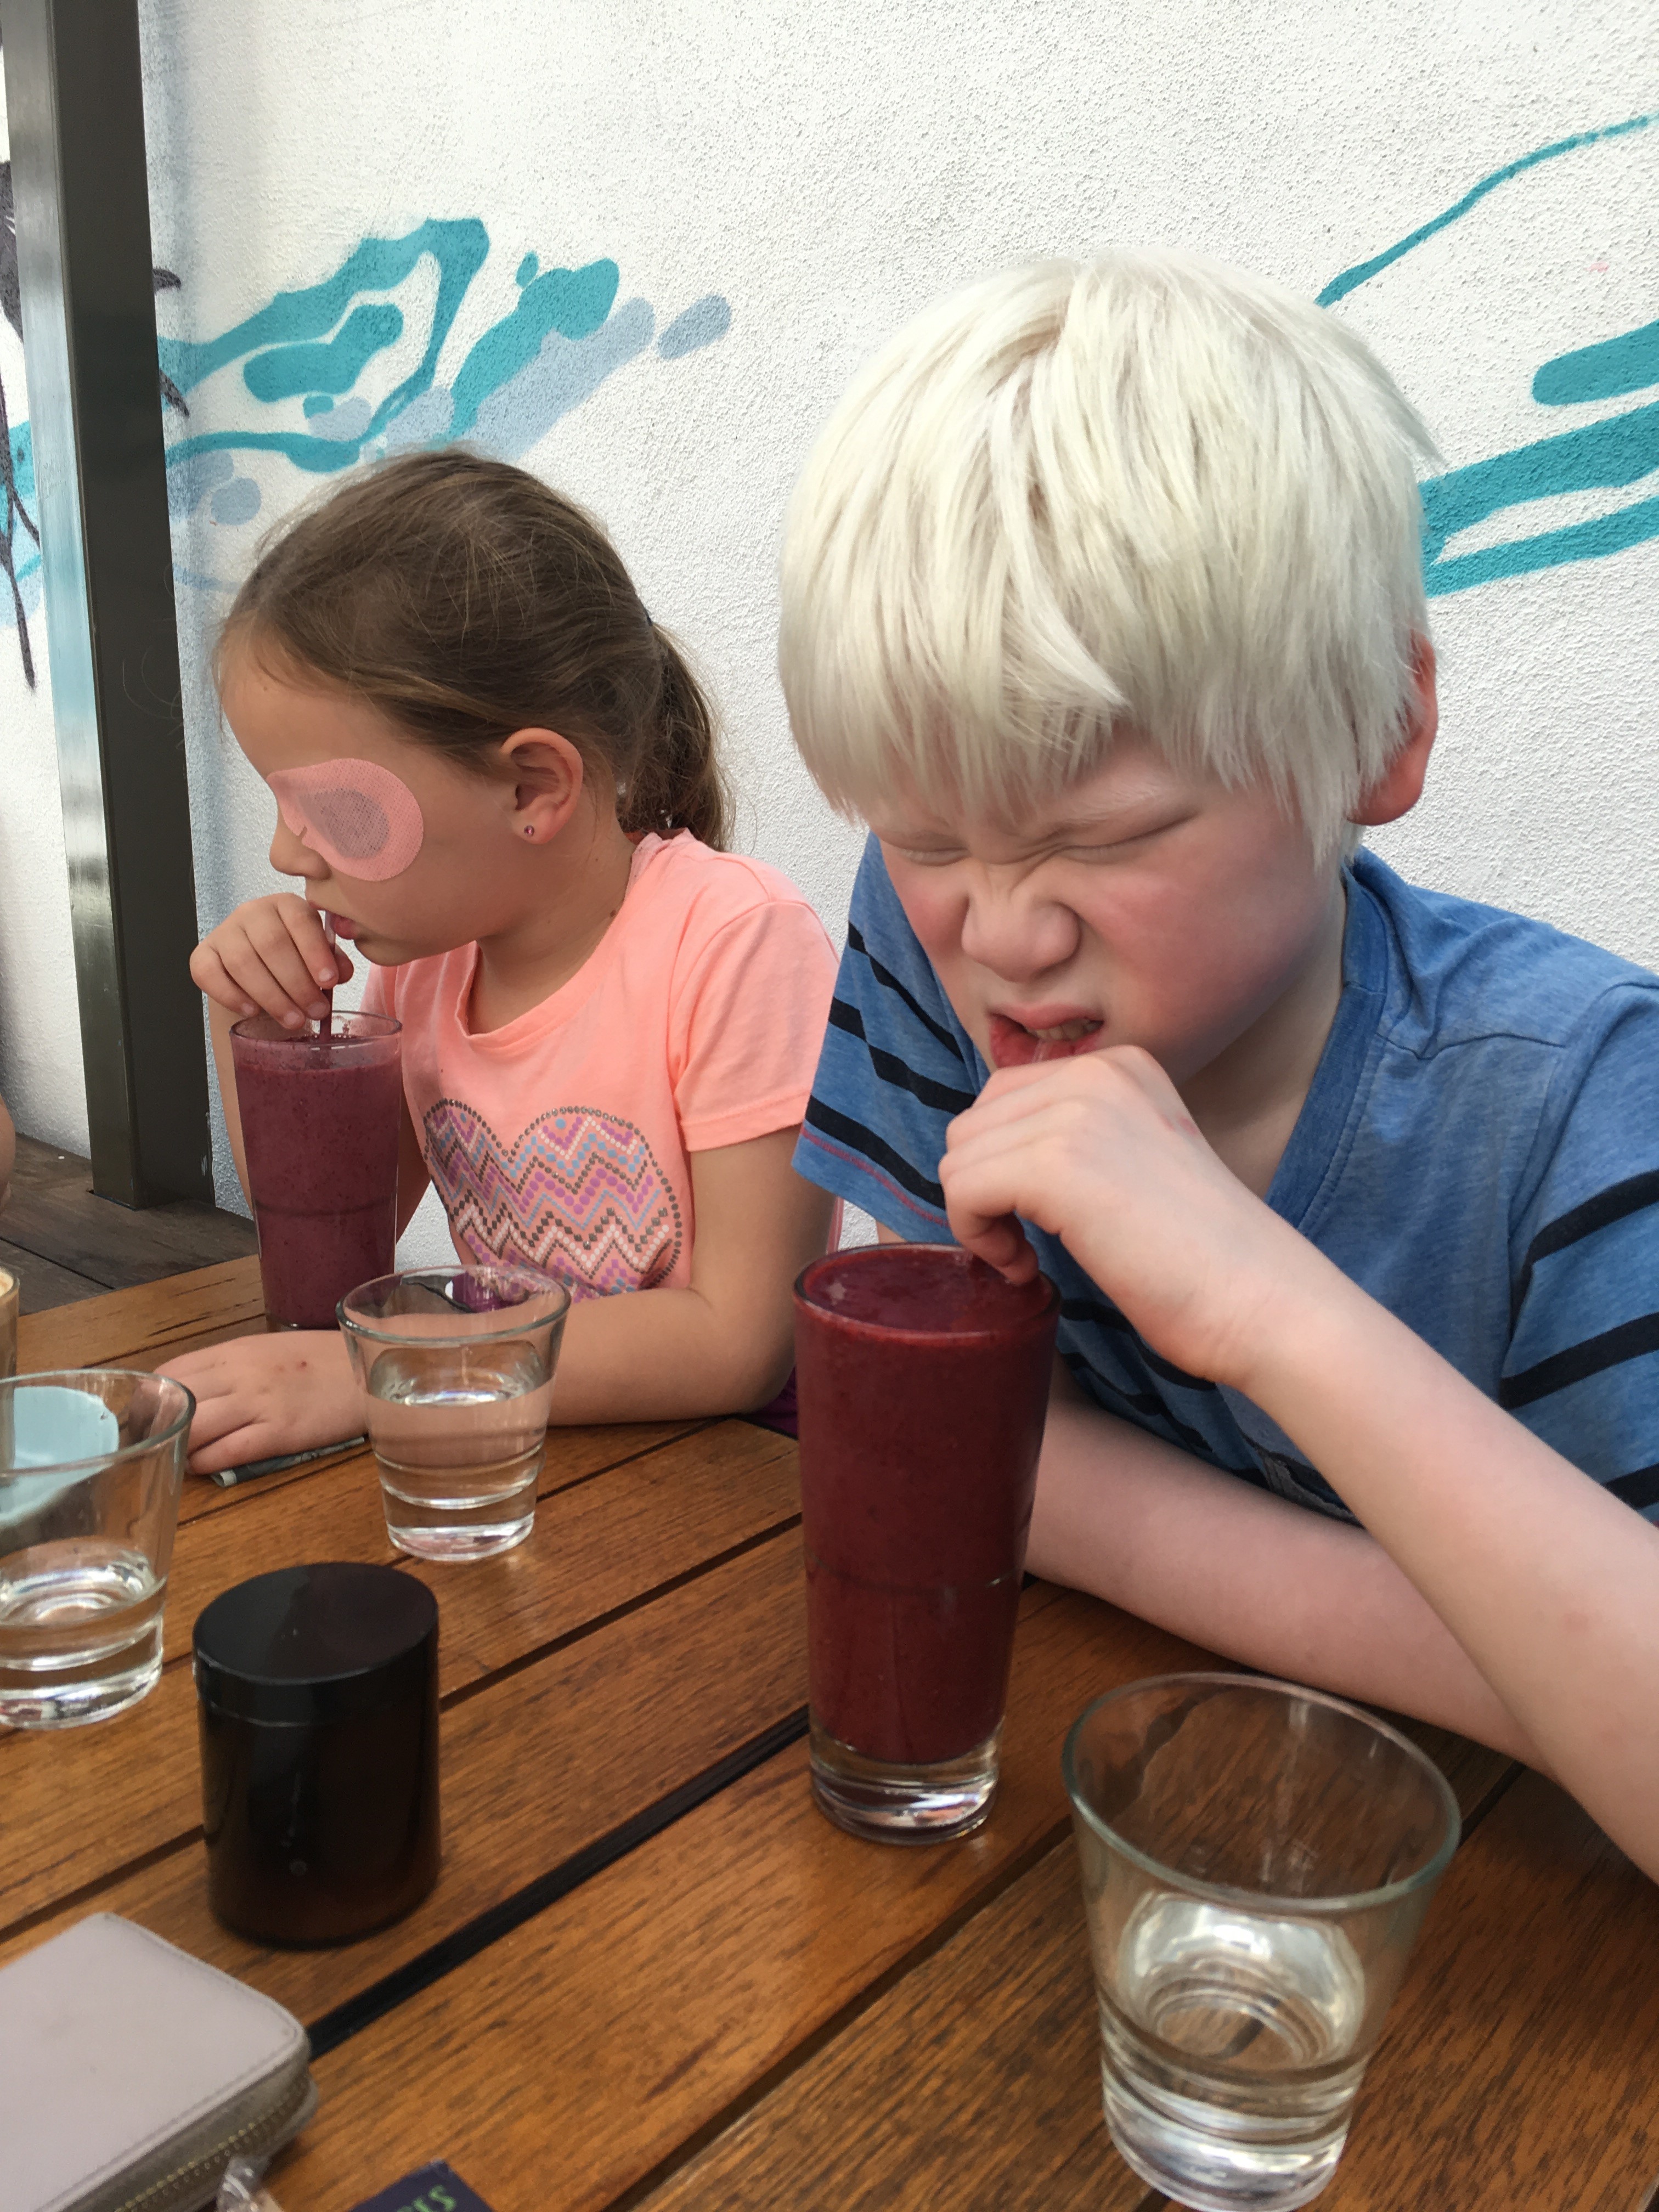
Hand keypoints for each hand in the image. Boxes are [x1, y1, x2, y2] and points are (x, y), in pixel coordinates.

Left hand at [158, 1330, 362, 1475]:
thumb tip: (192, 1390)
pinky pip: (228, 1452)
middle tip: (148, 1442)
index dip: (150, 1396)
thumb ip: (231, 1366)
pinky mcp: (280, 1432)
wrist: (373, 1369)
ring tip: (173, 1456)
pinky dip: (205, 1463)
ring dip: (178, 1446)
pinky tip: (201, 1466)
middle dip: (155, 1424)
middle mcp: (242, 1373)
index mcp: (237, 1350)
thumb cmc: (323, 1361)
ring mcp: (260, 1403)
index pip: (174, 1370)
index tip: (143, 1414)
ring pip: (197, 1427)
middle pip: (178, 1399)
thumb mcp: (270, 1350)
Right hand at [191, 895, 352, 1027]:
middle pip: (271, 944)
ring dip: (271, 996)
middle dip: (297, 983)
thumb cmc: (295, 963)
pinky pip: (208, 973)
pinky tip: (252, 1011)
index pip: (300, 920)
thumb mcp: (318, 958)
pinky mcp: (202, 954)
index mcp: (286, 905)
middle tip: (315, 1011)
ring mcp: (224, 932)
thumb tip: (342, 972)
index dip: (315, 952)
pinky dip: (231, 995)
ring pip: (242, 961)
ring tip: (294, 1021)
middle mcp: (252, 912)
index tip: (329, 982)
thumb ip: (333, 962)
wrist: (259, 978)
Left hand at [939, 1048, 1319, 1388]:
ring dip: (980, 1219)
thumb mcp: (1136, 1161)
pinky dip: (979, 1238)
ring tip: (1033, 1258)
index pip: (1004, 1097)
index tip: (1041, 1219)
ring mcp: (1079, 1112)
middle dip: (983, 1189)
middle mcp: (1098, 1071)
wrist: (1263, 1299)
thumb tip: (988, 1152)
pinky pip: (962, 1189)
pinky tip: (1027, 1269)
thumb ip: (1075, 1136)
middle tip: (1030, 1243)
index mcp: (1121, 1066)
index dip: (1002, 1165)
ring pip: (960, 1158)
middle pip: (974, 1123)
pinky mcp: (1058, 1164)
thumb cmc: (1202, 1258)